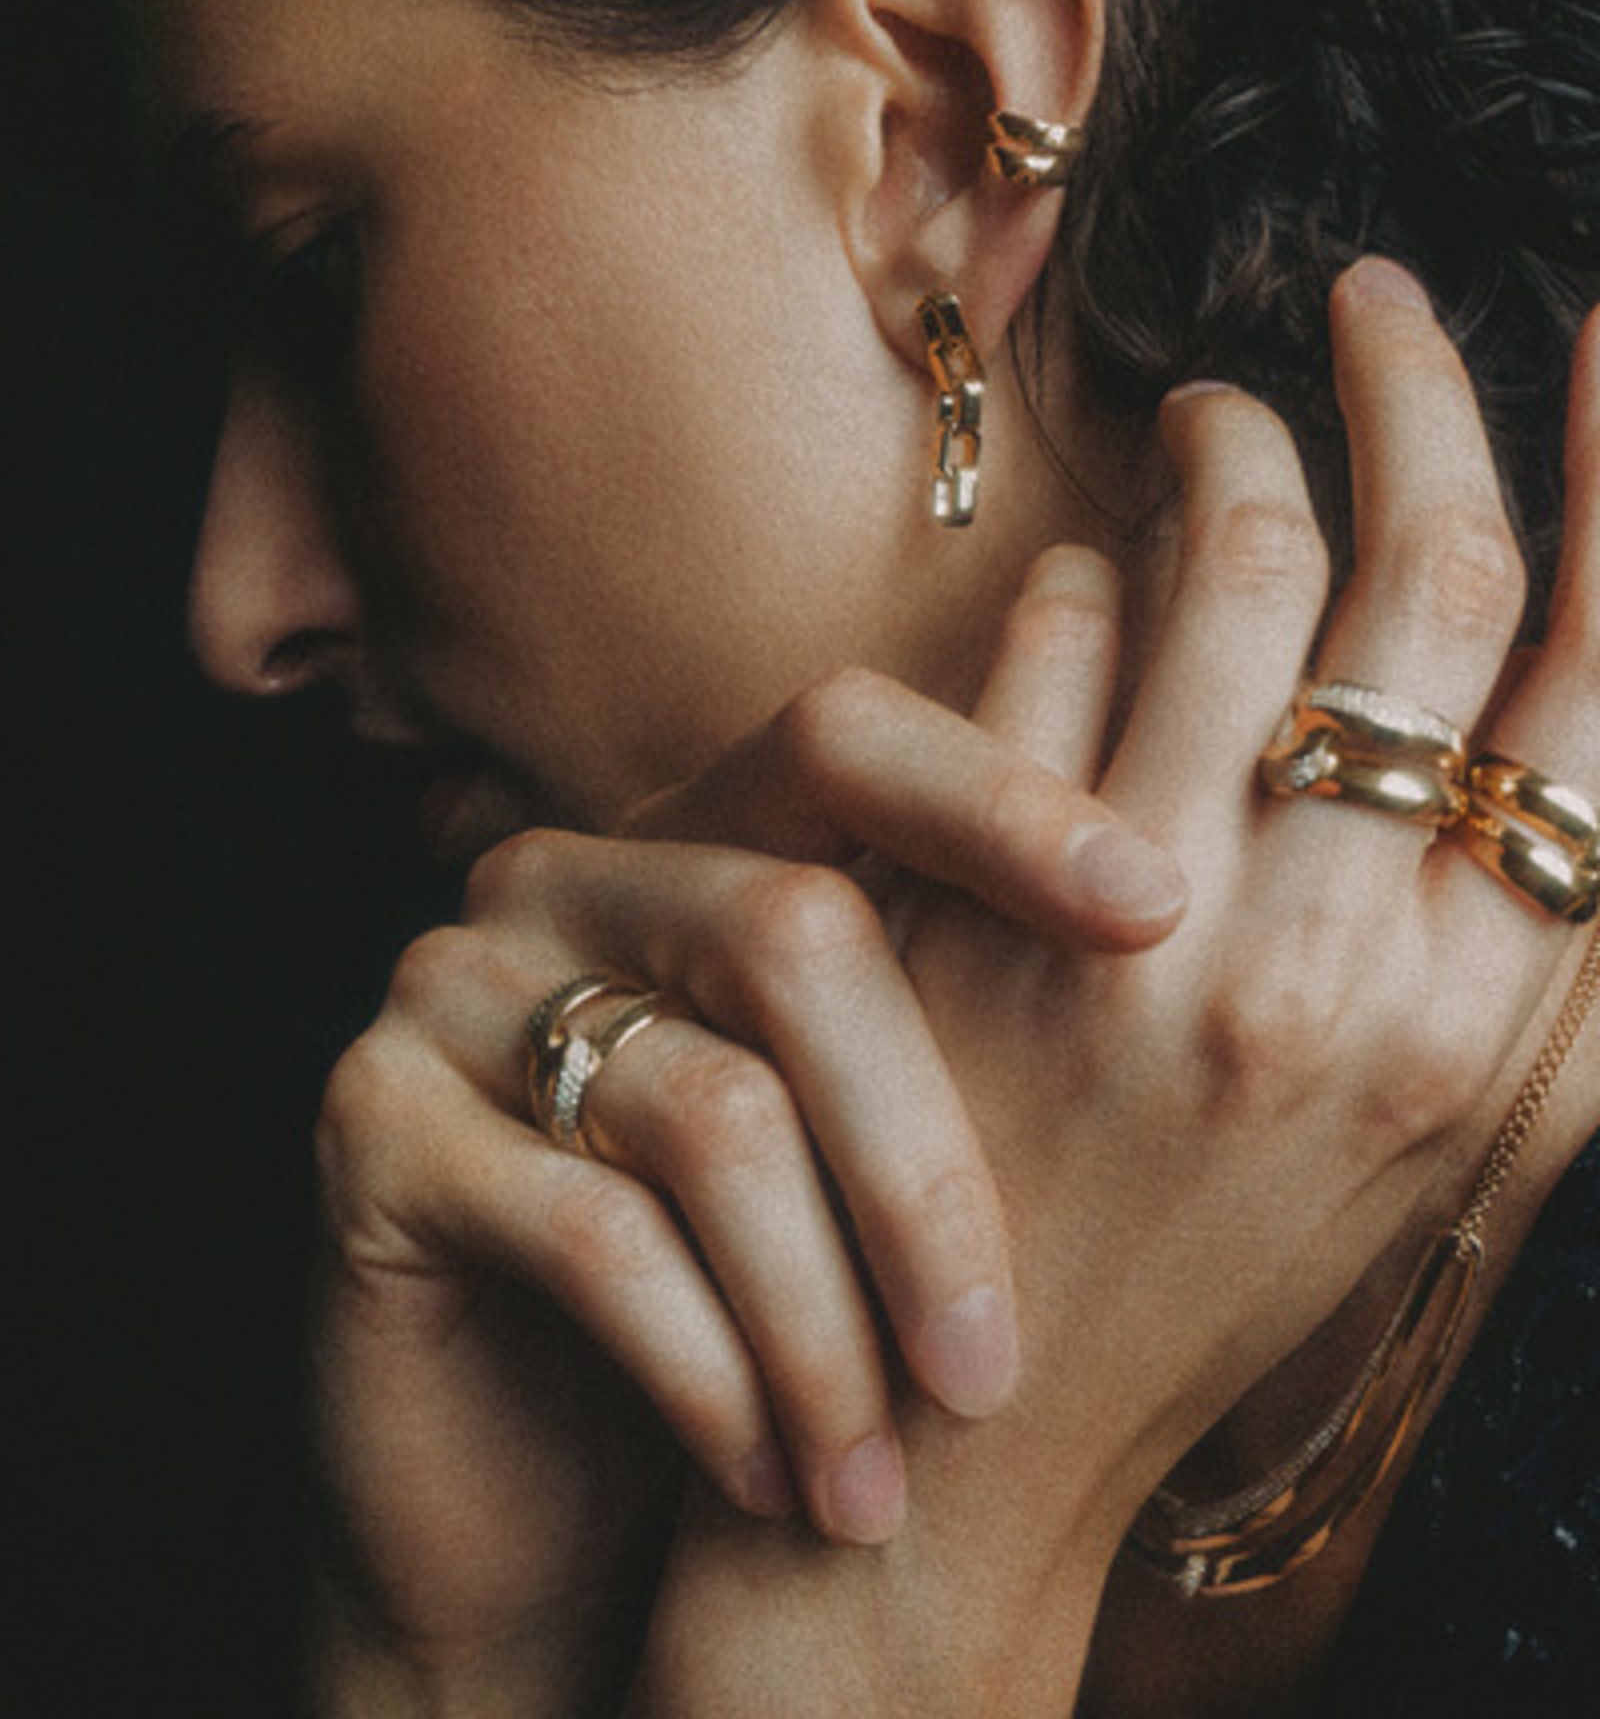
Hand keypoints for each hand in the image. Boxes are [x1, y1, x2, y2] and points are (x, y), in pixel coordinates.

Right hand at [305, 611, 1184, 1702]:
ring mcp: (454, 983)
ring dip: (824, 1326)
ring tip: (875, 1478)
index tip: (1158, 913)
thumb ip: (979, 1005)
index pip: (847, 736)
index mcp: (703, 839)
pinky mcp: (368, 1123)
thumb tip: (1201, 906)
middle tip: (993, 1373)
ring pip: (712, 1109)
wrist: (536, 1500)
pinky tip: (762, 1471)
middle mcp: (569, 874)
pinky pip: (590, 1230)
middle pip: (798, 930)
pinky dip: (710, 1371)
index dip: (1002, 800)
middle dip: (928, 1174)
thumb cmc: (759, 1304)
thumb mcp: (876, 1145)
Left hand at [627, 264, 1599, 1712]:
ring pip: (1229, 557)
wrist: (961, 1415)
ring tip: (1210, 413)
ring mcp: (1153, 915)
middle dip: (1412, 390)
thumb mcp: (1416, 1137)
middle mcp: (1343, 954)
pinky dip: (1076, 569)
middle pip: (1424, 572)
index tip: (1587, 340)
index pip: (1598, 675)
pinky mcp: (983, 891)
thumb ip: (1509, 945)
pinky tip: (1079, 573)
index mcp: (1486, 1017)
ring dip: (1229, 441)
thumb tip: (1548, 684)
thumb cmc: (1202, 1263)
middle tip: (1368, 298)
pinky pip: (1049, 632)